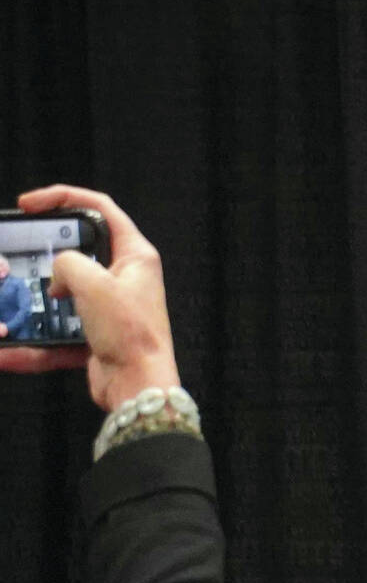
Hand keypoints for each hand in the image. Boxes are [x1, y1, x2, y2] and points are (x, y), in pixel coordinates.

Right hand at [0, 185, 179, 411]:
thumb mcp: (94, 284)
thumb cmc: (129, 331)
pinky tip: (7, 353)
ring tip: (9, 305)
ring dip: (34, 302)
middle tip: (18, 254)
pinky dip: (33, 345)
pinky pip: (56, 335)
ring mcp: (109, 307)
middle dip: (46, 254)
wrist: (138, 385)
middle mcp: (124, 277)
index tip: (30, 203)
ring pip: (61, 296)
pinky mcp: (95, 335)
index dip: (64, 197)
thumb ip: (69, 263)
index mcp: (134, 255)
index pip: (100, 209)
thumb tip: (60, 272)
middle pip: (79, 251)